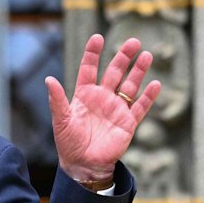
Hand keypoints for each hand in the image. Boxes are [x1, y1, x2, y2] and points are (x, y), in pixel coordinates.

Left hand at [45, 34, 160, 181]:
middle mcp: (102, 98)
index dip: (93, 54)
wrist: (83, 165)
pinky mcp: (128, 123)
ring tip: (146, 55)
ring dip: (139, 71)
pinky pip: (140, 107)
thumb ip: (57, 100)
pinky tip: (155, 84)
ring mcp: (116, 109)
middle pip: (114, 72)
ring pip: (130, 86)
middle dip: (123, 57)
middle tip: (133, 41)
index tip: (98, 38)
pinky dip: (148, 96)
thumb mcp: (61, 120)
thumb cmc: (69, 143)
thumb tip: (48, 79)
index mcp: (84, 95)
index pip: (89, 69)